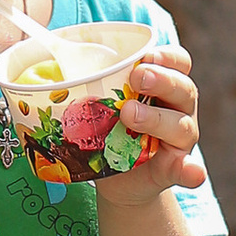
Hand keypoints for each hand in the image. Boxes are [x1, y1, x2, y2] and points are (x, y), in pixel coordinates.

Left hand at [105, 42, 207, 201]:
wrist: (118, 179)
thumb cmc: (111, 129)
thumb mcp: (103, 102)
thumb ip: (92, 83)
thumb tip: (44, 62)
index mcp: (165, 86)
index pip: (178, 62)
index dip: (167, 56)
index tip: (146, 55)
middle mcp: (179, 109)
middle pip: (183, 88)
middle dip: (161, 80)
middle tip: (136, 78)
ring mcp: (180, 139)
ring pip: (180, 125)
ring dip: (156, 118)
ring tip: (129, 115)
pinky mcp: (175, 168)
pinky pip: (187, 169)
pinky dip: (190, 170)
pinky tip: (191, 171)